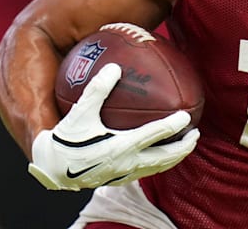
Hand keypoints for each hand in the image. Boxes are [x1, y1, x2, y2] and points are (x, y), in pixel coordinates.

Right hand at [28, 63, 198, 190]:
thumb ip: (97, 89)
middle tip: (195, 134)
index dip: (173, 126)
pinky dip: (157, 163)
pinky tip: (157, 153)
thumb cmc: (65, 138)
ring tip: (184, 145)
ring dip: (174, 157)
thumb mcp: (80, 112)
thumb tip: (114, 67)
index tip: (187, 116)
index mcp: (121, 147)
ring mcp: (123, 174)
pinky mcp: (118, 180)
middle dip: (183, 147)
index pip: (155, 135)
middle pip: (164, 158)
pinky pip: (144, 172)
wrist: (51, 169)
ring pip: (157, 168)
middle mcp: (127, 164)